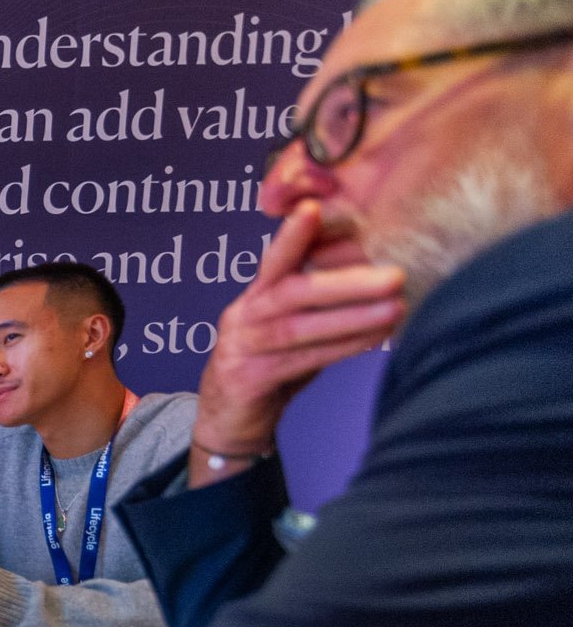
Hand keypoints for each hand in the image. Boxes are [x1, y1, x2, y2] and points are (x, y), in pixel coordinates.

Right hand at [192, 201, 404, 480]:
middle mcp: (243, 316)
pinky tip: (376, 338)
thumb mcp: (287, 325)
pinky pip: (301, 361)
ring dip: (352, 317)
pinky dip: (342, 348)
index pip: (274, 260)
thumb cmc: (269, 365)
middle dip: (343, 282)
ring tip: (396, 308)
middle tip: (393, 275)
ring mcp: (242, 348)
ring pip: (297, 328)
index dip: (292, 235)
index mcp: (255, 296)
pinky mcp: (248, 379)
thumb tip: (376, 271)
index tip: (315, 207)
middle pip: (290, 292)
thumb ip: (315, 300)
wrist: (229, 419)